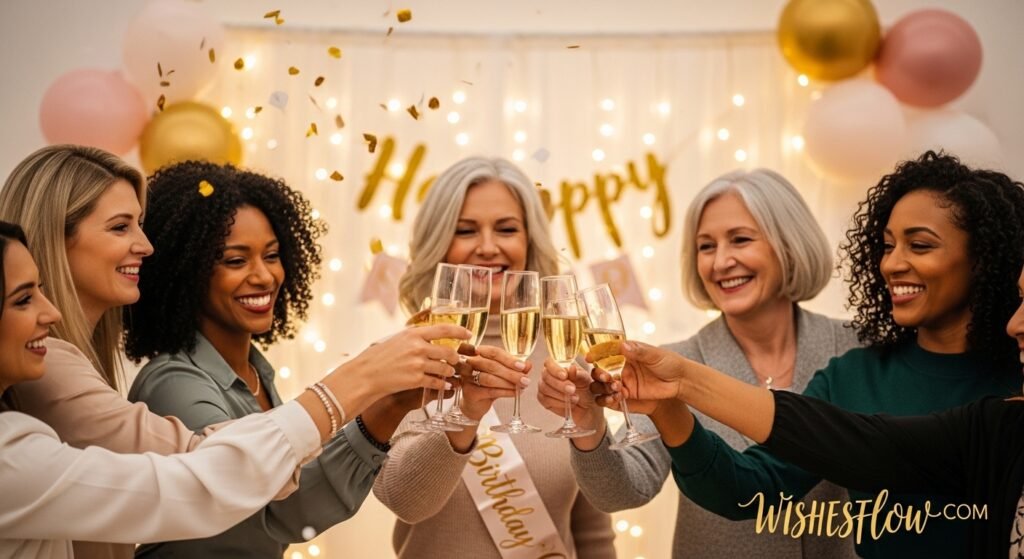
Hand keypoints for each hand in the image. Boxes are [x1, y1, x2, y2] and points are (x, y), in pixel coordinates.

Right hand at [326, 324, 469, 400]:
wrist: (365, 375)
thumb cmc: (379, 357)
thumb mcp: (396, 340)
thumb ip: (414, 338)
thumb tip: (431, 336)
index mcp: (413, 333)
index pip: (444, 329)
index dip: (460, 331)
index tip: (469, 334)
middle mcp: (417, 347)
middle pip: (448, 352)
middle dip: (455, 358)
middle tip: (457, 361)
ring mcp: (417, 363)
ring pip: (445, 368)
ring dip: (450, 372)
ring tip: (450, 374)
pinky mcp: (416, 379)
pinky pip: (437, 382)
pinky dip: (443, 385)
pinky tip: (445, 386)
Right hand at [458, 345, 529, 419]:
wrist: (475, 404)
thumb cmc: (488, 384)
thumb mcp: (503, 373)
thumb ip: (515, 368)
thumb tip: (528, 364)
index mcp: (478, 354)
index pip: (493, 352)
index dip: (509, 359)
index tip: (523, 366)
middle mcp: (469, 364)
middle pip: (491, 365)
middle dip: (511, 373)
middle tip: (525, 379)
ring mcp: (467, 378)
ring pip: (490, 379)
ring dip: (508, 383)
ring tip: (521, 387)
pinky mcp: (469, 392)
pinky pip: (489, 391)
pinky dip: (505, 392)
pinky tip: (514, 393)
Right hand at [537, 359, 603, 429]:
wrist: (586, 404)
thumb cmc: (584, 387)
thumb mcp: (585, 379)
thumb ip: (578, 374)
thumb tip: (572, 368)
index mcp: (557, 365)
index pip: (549, 362)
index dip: (555, 369)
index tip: (565, 376)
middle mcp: (548, 374)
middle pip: (546, 376)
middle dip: (559, 384)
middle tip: (572, 389)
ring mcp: (544, 387)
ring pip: (545, 389)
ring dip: (560, 395)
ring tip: (575, 398)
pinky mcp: (544, 399)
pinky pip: (546, 400)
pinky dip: (558, 403)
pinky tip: (567, 404)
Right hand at [584, 341, 686, 409]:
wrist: (681, 381)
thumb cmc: (669, 363)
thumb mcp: (655, 354)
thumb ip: (639, 351)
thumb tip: (623, 346)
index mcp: (626, 354)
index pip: (605, 353)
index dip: (595, 355)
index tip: (589, 358)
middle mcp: (621, 367)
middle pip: (600, 371)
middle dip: (598, 374)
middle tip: (606, 377)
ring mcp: (623, 382)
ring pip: (602, 386)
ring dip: (603, 387)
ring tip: (615, 388)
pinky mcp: (627, 395)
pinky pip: (611, 398)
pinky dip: (609, 399)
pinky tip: (617, 397)